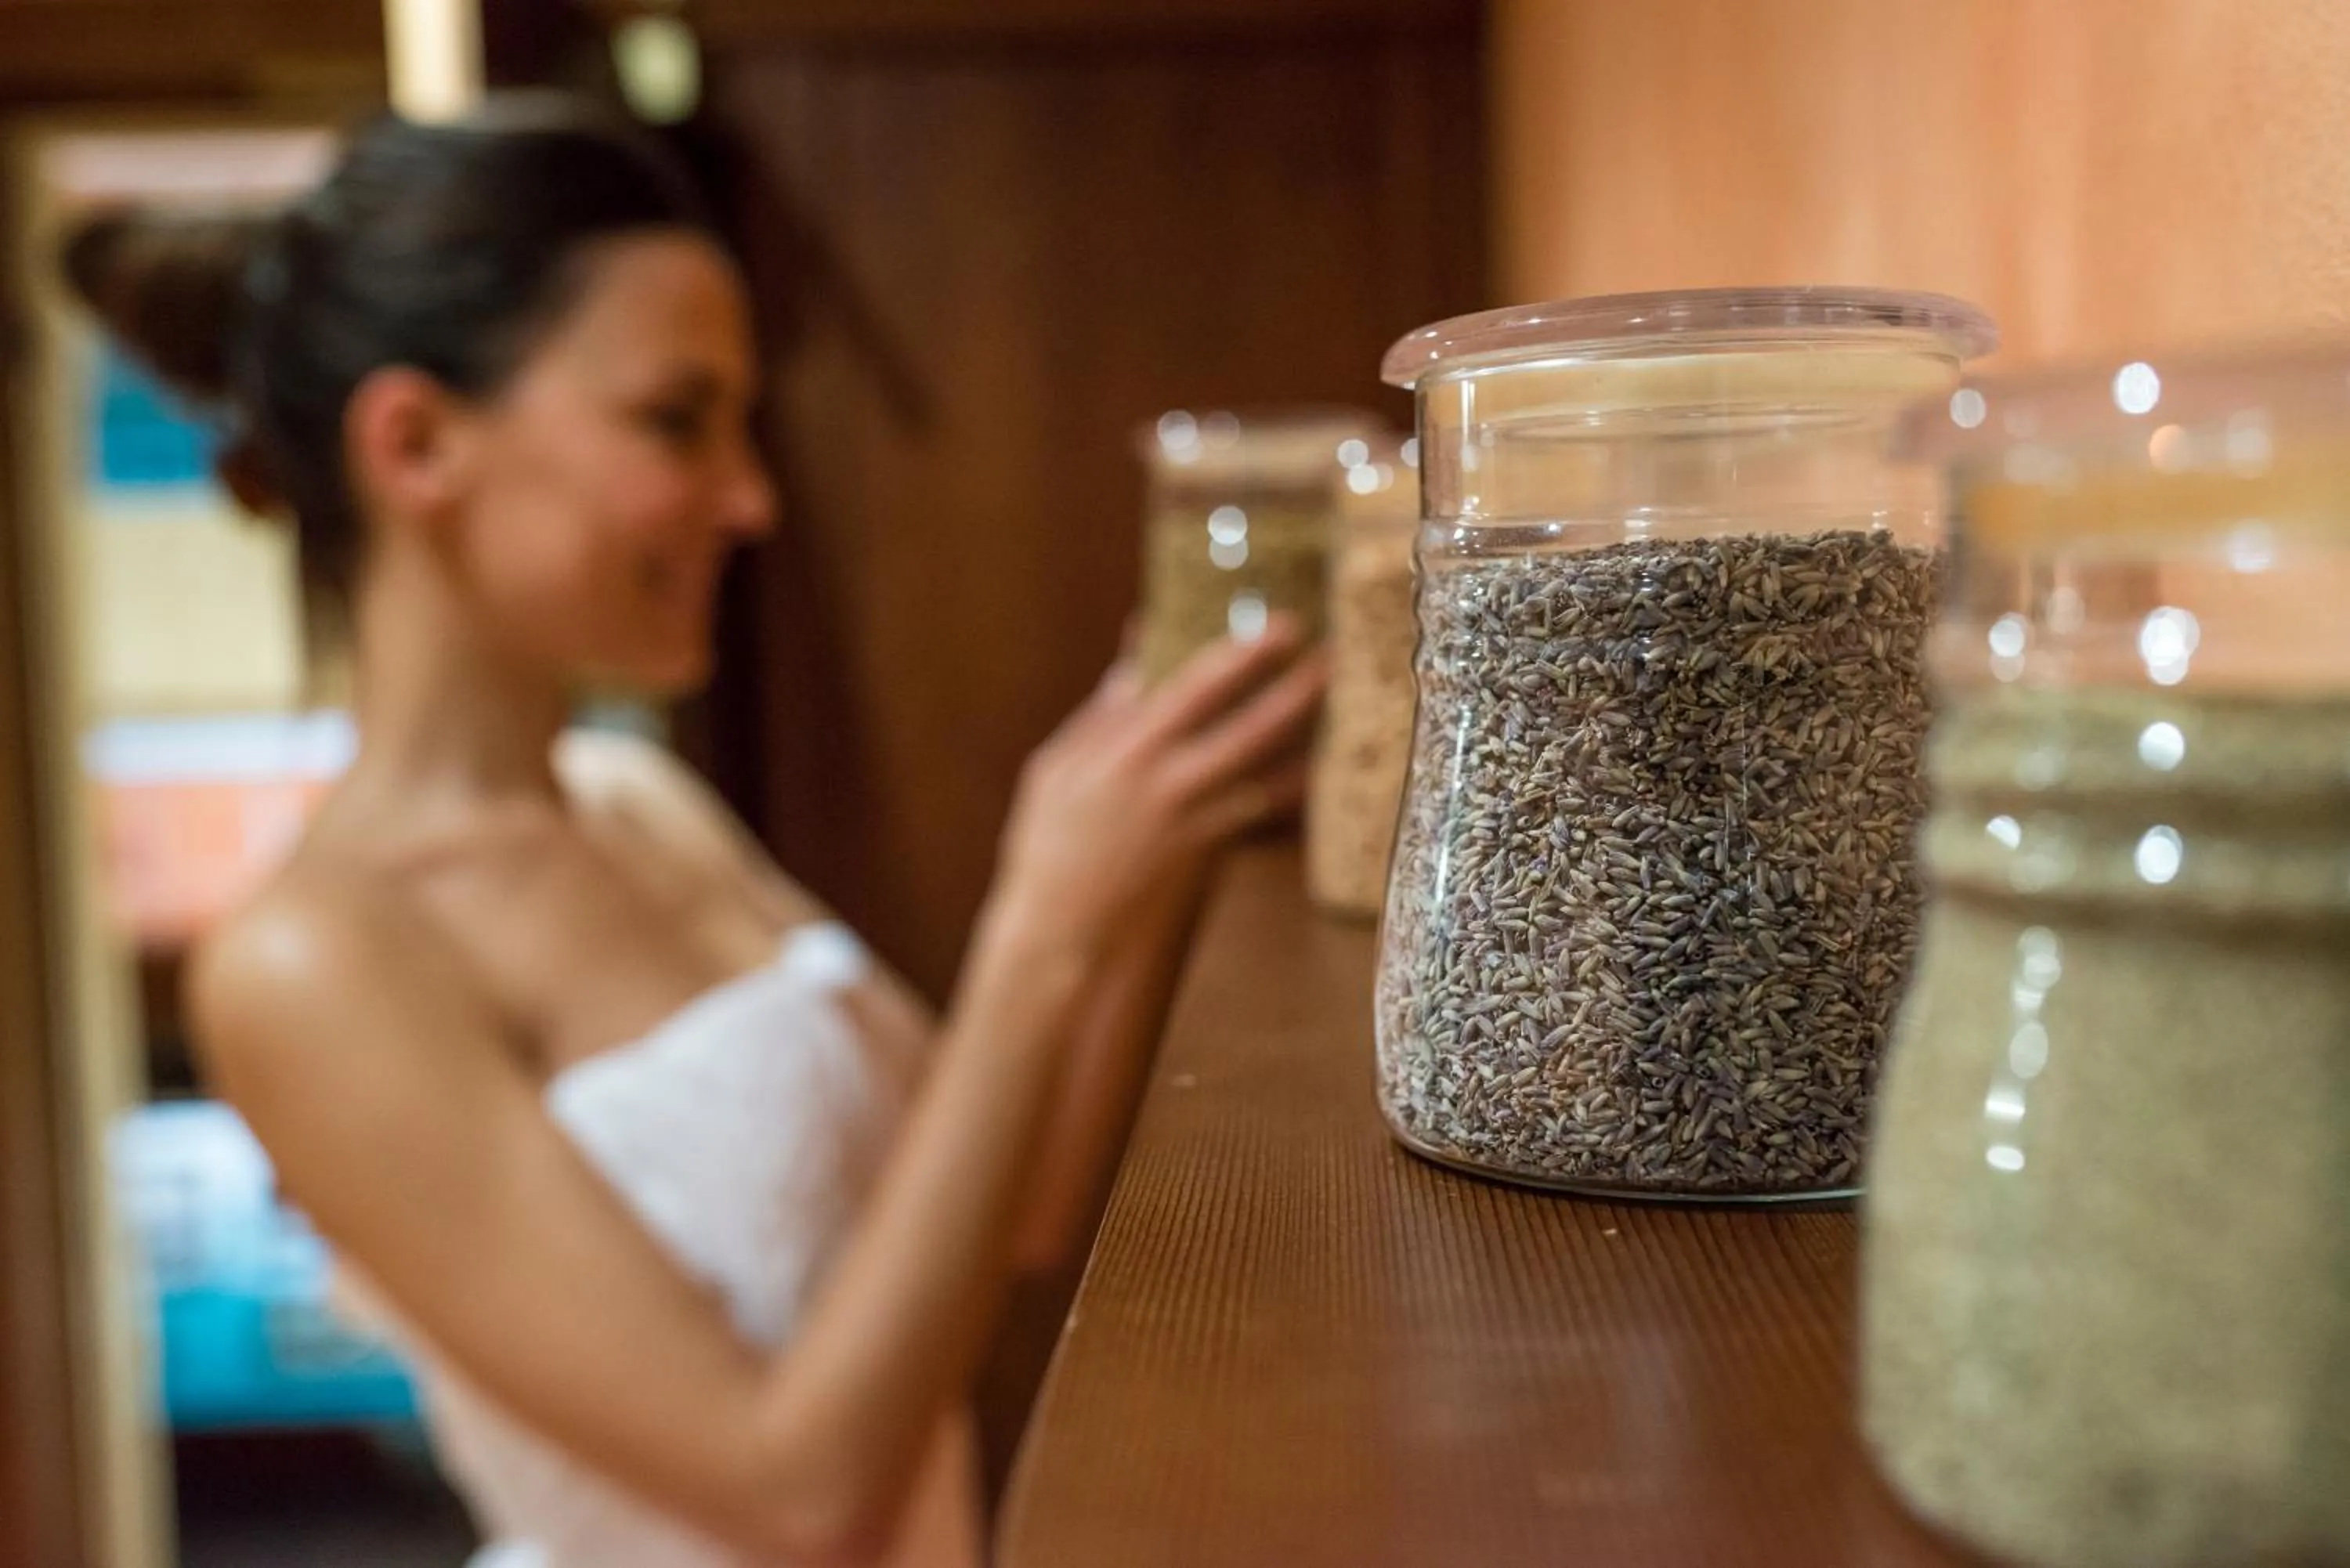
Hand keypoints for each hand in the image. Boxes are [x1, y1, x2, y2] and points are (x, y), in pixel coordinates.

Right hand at [989, 618, 1325, 961]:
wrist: (1060, 932)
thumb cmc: (1048, 846)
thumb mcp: (1056, 768)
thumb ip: (1102, 712)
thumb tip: (1135, 656)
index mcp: (1126, 751)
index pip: (1195, 688)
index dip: (1243, 655)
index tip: (1280, 627)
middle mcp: (1169, 783)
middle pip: (1250, 728)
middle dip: (1295, 690)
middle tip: (1333, 655)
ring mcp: (1195, 822)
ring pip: (1270, 774)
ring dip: (1307, 740)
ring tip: (1341, 705)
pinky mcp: (1209, 856)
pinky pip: (1263, 817)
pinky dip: (1292, 791)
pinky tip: (1317, 767)